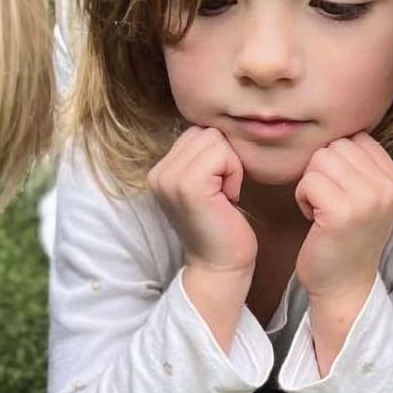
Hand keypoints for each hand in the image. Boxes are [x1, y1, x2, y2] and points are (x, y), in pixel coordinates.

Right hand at [148, 126, 256, 280]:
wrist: (220, 266)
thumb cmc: (221, 226)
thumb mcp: (204, 185)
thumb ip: (199, 157)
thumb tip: (216, 125)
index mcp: (159, 171)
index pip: (196, 132)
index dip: (217, 156)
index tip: (216, 188)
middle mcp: (158, 173)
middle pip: (206, 132)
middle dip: (224, 158)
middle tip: (222, 193)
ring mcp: (170, 179)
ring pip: (215, 140)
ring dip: (230, 166)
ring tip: (224, 196)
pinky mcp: (189, 185)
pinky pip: (223, 154)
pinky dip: (234, 174)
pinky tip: (229, 199)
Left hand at [293, 133, 392, 304]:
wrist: (344, 285)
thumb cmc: (346, 238)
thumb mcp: (367, 196)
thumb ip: (360, 164)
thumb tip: (336, 127)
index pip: (355, 138)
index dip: (338, 163)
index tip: (342, 192)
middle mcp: (388, 185)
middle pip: (335, 146)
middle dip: (322, 172)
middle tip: (330, 204)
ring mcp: (368, 198)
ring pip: (319, 160)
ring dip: (311, 184)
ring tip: (323, 210)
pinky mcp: (343, 211)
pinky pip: (308, 181)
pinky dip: (303, 198)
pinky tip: (315, 220)